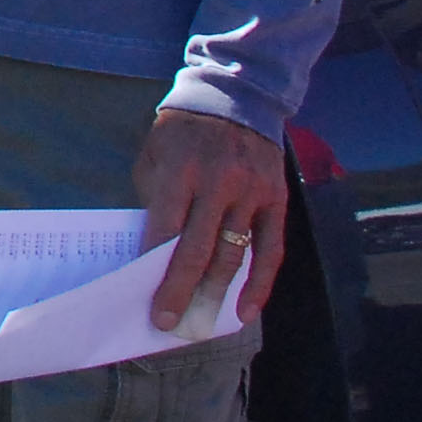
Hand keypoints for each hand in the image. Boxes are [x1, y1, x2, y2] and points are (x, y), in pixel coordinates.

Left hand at [138, 108, 288, 329]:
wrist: (236, 98)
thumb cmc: (183, 131)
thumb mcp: (155, 154)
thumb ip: (153, 197)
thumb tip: (151, 250)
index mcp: (182, 169)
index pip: (166, 227)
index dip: (154, 265)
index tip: (144, 295)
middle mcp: (220, 183)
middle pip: (198, 248)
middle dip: (179, 290)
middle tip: (167, 322)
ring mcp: (252, 192)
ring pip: (234, 254)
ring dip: (216, 293)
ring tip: (200, 323)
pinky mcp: (277, 199)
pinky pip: (270, 249)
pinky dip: (258, 283)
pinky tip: (245, 310)